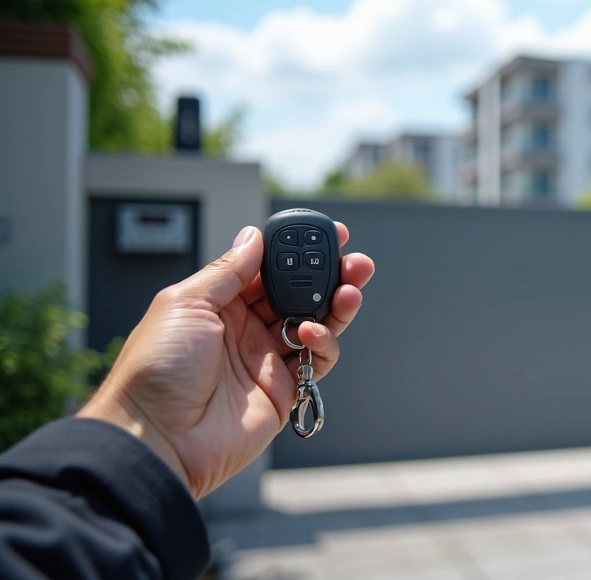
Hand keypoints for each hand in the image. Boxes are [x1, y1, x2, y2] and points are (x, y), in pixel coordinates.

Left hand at [79, 224, 374, 498]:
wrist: (158, 437)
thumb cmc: (156, 371)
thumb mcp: (185, 303)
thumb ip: (228, 271)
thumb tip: (253, 237)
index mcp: (218, 304)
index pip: (268, 268)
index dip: (296, 251)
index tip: (322, 234)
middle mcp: (244, 329)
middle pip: (298, 293)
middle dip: (328, 275)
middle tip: (353, 261)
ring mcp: (266, 359)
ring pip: (315, 322)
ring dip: (337, 304)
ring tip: (351, 290)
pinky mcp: (284, 390)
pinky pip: (317, 359)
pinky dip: (323, 341)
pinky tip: (311, 331)